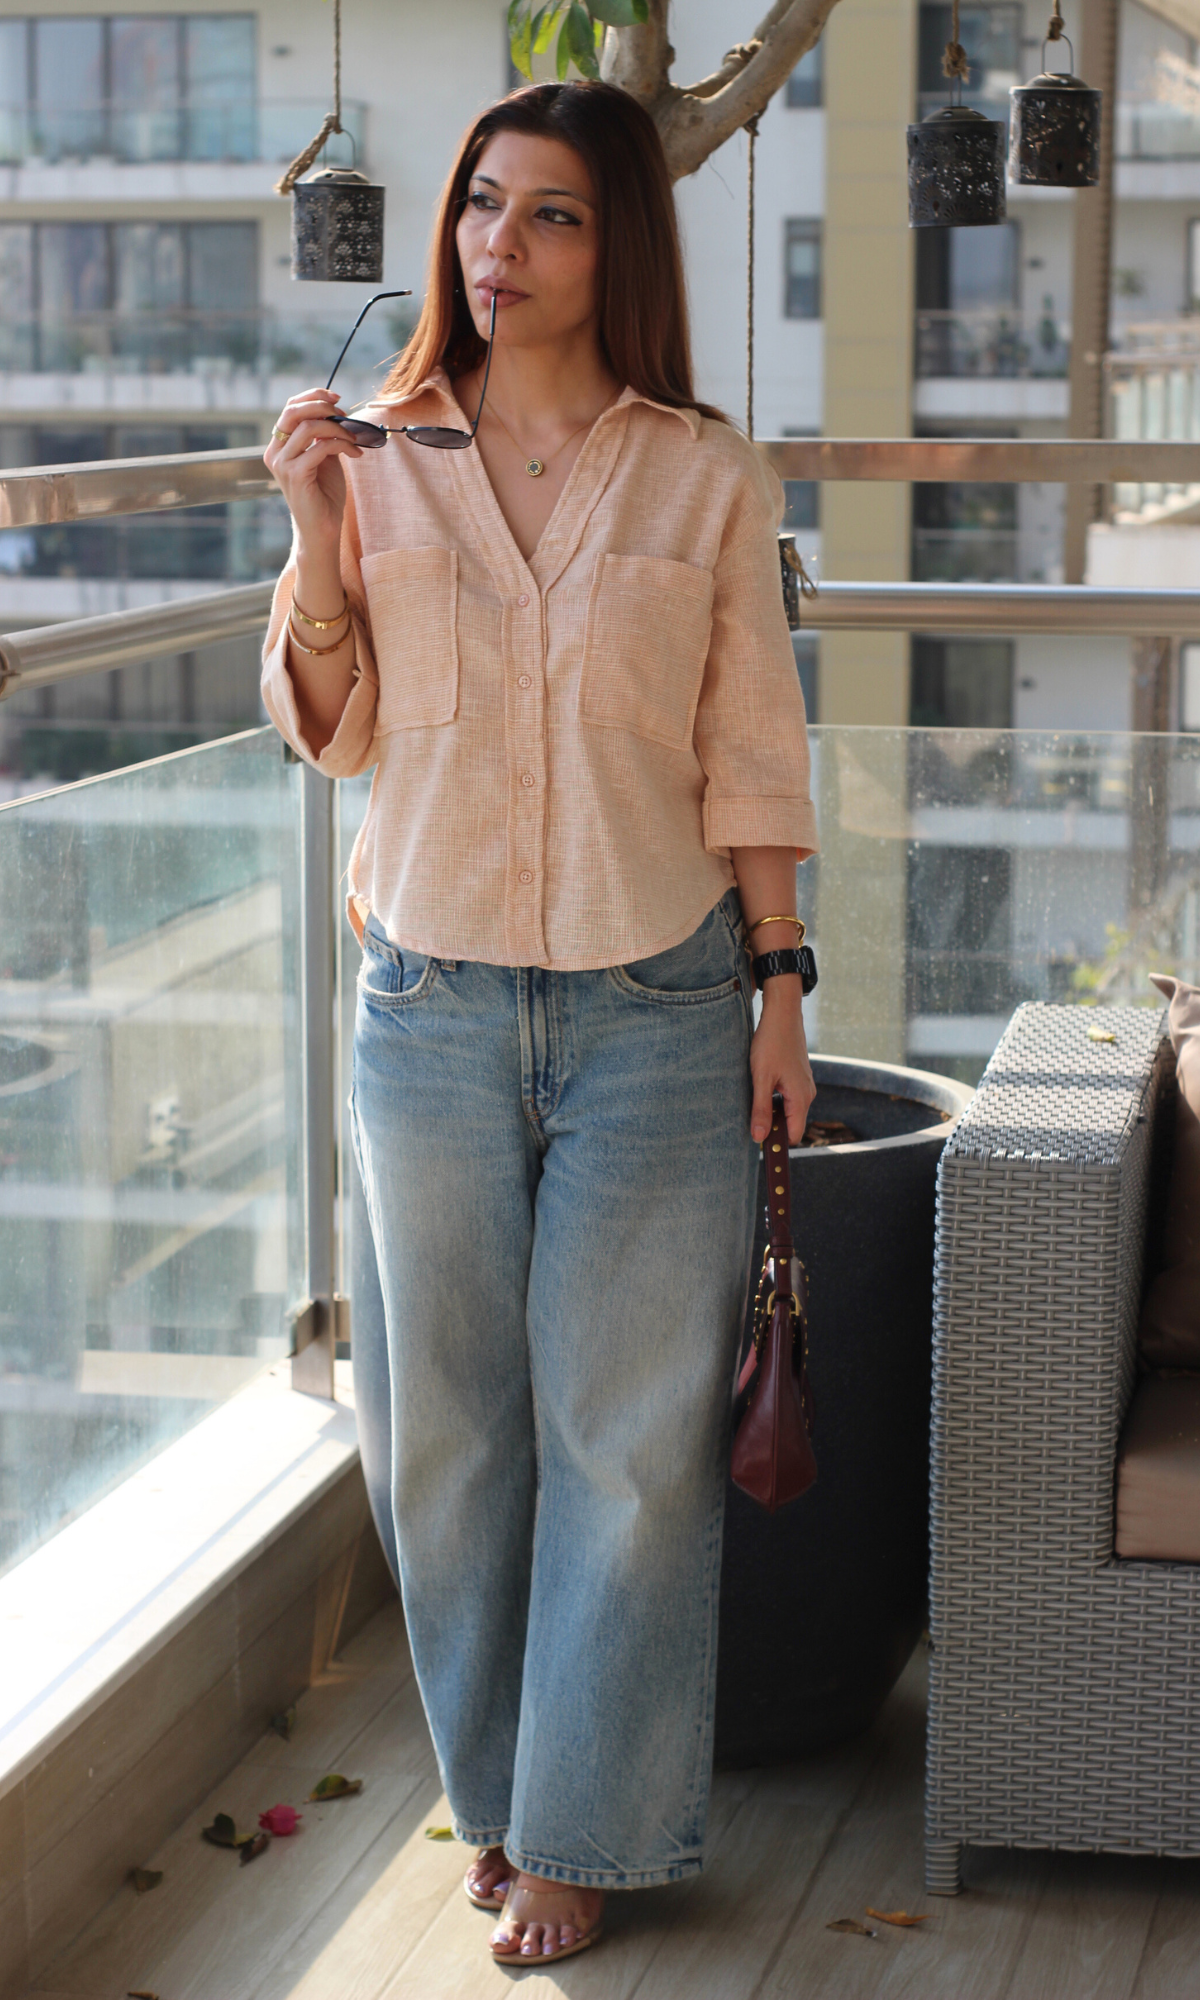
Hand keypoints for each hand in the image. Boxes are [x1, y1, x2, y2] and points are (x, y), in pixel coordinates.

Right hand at [264, 389, 362, 551]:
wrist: (323, 529)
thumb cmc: (324, 496)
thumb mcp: (324, 458)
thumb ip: (324, 436)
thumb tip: (334, 413)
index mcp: (279, 447)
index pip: (290, 408)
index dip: (313, 397)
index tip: (337, 398)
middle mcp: (275, 453)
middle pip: (293, 411)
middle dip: (322, 405)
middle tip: (344, 414)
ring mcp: (283, 464)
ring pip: (309, 427)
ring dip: (337, 428)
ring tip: (354, 438)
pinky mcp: (295, 475)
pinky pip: (321, 447)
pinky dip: (342, 445)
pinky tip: (356, 453)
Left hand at [749, 978, 815, 1145]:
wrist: (782, 1014)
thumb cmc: (771, 1043)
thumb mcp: (761, 1078)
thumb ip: (761, 1109)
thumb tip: (759, 1138)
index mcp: (801, 1097)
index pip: (794, 1135)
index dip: (777, 1141)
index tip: (757, 1140)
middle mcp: (807, 1093)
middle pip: (791, 1123)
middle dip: (772, 1125)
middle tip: (749, 1118)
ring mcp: (804, 1085)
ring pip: (788, 1110)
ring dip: (771, 1110)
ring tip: (753, 1098)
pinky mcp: (798, 1077)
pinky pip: (787, 1097)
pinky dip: (774, 1098)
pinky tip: (760, 1087)